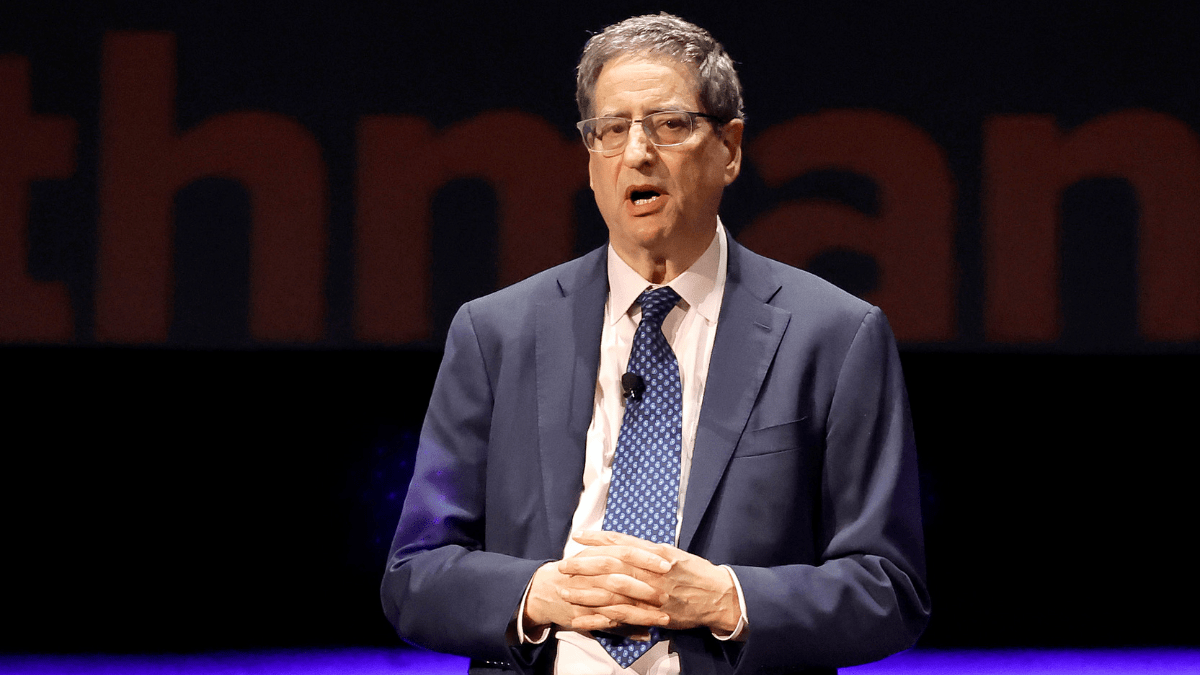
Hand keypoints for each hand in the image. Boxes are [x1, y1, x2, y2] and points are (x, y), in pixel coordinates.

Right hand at [522, 544, 671, 634]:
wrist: (543, 589)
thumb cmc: (574, 571)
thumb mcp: (593, 555)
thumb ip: (616, 553)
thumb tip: (648, 555)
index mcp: (597, 555)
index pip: (625, 551)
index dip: (646, 558)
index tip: (667, 564)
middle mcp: (592, 574)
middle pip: (622, 578)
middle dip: (646, 587)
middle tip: (668, 595)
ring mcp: (587, 596)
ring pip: (618, 604)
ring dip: (642, 613)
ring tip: (664, 619)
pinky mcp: (584, 615)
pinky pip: (607, 623)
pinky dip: (626, 629)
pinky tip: (644, 634)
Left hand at [570, 531, 741, 634]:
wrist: (719, 597)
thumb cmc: (697, 573)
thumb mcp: (674, 554)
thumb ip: (649, 551)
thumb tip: (624, 544)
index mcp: (657, 554)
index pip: (622, 544)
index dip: (598, 540)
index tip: (578, 537)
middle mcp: (653, 572)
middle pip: (612, 566)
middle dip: (585, 566)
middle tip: (563, 565)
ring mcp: (652, 594)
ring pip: (612, 592)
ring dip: (586, 592)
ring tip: (566, 591)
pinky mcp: (653, 614)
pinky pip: (622, 617)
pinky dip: (599, 619)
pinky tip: (582, 619)